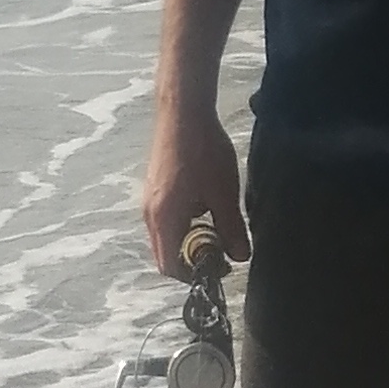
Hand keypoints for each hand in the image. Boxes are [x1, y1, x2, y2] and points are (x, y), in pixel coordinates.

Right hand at [142, 98, 248, 275]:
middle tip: (221, 250)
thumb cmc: (203, 152)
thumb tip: (240, 257)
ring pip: (166, 235)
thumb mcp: (224, 193)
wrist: (183, 112)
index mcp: (163, 220)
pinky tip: (205, 204)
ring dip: (189, 239)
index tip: (218, 267)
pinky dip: (184, 223)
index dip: (193, 275)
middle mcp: (149, 214)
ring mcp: (149, 200)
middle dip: (191, 258)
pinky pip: (166, 218)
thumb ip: (232, 228)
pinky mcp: (154, 187)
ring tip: (217, 226)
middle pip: (165, 253)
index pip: (169, 266)